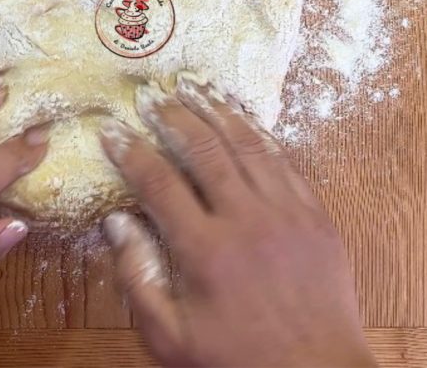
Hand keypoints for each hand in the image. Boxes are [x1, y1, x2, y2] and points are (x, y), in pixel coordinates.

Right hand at [99, 72, 374, 367]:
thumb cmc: (236, 361)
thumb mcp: (171, 337)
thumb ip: (138, 278)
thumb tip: (117, 222)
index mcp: (205, 251)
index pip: (158, 183)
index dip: (130, 151)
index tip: (111, 130)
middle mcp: (247, 220)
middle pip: (203, 149)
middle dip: (172, 116)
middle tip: (151, 96)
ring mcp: (287, 213)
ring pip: (247, 145)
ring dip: (217, 111)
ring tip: (194, 86)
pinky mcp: (315, 215)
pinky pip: (284, 161)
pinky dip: (259, 134)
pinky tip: (243, 119)